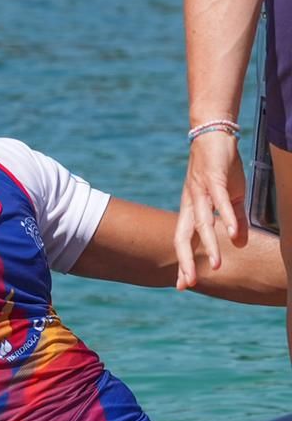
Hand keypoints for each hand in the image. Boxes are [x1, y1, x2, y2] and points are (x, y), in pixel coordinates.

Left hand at [174, 130, 247, 288]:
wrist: (213, 136)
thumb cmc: (219, 169)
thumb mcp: (228, 198)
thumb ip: (234, 221)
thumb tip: (238, 242)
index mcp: (191, 209)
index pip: (183, 239)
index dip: (183, 261)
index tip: (183, 284)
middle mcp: (191, 203)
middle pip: (184, 236)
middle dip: (185, 261)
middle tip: (188, 284)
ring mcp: (200, 191)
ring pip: (202, 223)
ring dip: (210, 245)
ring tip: (217, 266)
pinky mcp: (213, 179)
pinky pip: (218, 201)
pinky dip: (226, 217)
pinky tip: (231, 233)